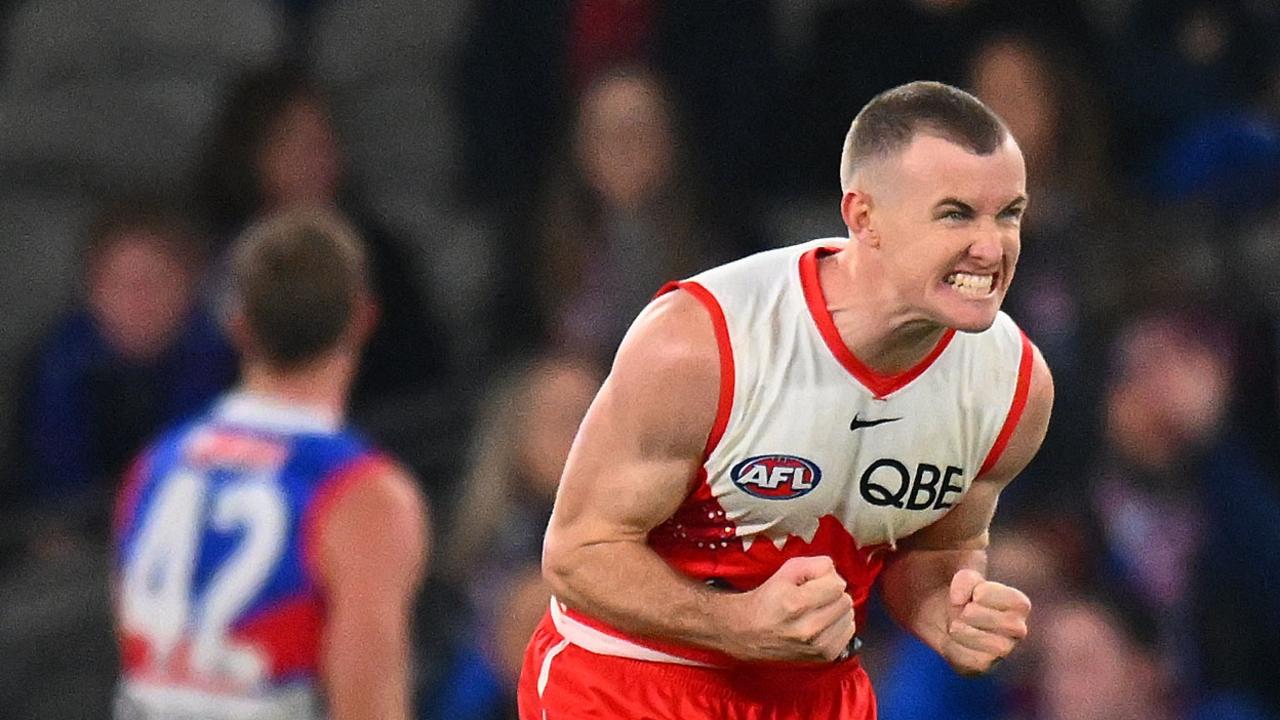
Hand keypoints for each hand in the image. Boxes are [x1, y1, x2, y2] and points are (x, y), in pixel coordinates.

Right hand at [728, 556, 854, 662]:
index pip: (837, 585)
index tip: (813, 583)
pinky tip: (822, 624)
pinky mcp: (823, 657)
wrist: (746, 632)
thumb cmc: (766, 600)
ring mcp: (817, 646)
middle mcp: (808, 629)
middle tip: (814, 596)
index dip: (826, 579)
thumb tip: (834, 571)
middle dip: (832, 594)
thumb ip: (813, 565)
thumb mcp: (784, 572)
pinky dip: (838, 626)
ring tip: (817, 610)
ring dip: (836, 610)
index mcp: (795, 604)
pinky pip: (848, 633)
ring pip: (849, 617)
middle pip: (845, 601)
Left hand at [942, 568, 1029, 674]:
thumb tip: (959, 601)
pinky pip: (974, 663)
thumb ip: (966, 580)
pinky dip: (955, 648)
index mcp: (1018, 605)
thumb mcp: (964, 575)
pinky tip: (951, 639)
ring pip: (996, 648)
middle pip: (1012, 626)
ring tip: (955, 624)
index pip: (1019, 604)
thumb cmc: (959, 590)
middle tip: (964, 610)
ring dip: (966, 632)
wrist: (936, 610)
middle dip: (978, 614)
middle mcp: (1017, 630)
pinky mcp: (980, 666)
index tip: (975, 593)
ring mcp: (1001, 651)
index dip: (991, 595)